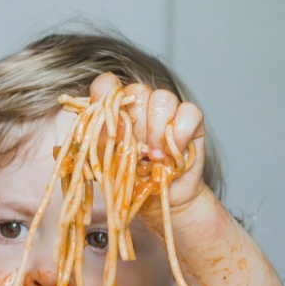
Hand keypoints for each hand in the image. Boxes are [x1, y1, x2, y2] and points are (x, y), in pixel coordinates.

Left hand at [89, 72, 206, 213]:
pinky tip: (173, 153)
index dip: (105, 96)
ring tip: (155, 157)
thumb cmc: (131, 182)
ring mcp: (168, 110)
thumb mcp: (107, 165)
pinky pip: (189, 112)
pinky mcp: (192, 120)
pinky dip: (180, 134)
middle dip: (136, 125)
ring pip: (163, 98)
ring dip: (156, 131)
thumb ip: (99, 143)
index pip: (107, 84)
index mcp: (117, 110)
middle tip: (137, 151)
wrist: (160, 201)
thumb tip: (92, 131)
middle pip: (138, 90)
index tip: (108, 123)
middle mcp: (142, 105)